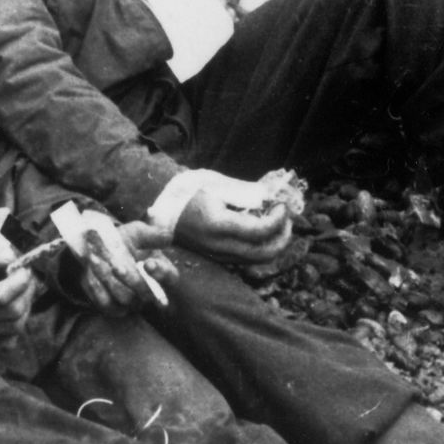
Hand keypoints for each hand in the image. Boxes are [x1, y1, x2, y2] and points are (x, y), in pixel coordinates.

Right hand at [0, 239, 34, 351]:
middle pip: (13, 312)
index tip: (23, 268)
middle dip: (27, 291)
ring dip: (26, 307)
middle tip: (26, 277)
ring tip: (21, 291)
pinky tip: (11, 309)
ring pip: (15, 328)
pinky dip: (17, 325)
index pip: (1, 295)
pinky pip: (8, 342)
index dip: (20, 281)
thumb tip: (11, 257)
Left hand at [76, 219, 176, 314]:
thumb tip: (168, 236)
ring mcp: (131, 301)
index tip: (149, 264)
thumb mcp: (137, 233)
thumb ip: (151, 235)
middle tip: (117, 266)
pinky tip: (90, 273)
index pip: (169, 277)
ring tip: (95, 260)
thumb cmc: (124, 241)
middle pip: (146, 294)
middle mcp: (148, 291)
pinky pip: (107, 304)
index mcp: (160, 271)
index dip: (161, 272)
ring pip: (125, 299)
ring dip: (109, 280)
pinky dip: (98, 289)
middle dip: (132, 280)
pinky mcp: (112, 306)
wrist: (97, 249)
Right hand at [174, 184, 292, 264]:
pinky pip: (245, 259)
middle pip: (264, 253)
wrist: (156, 208)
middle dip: (283, 237)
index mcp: (217, 225)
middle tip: (287, 218)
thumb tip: (270, 197)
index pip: (260, 231)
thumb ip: (244, 192)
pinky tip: (261, 232)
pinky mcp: (215, 256)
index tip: (282, 204)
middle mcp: (218, 245)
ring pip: (256, 260)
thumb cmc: (184, 191)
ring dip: (274, 244)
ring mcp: (216, 254)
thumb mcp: (214, 184)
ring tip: (279, 225)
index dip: (278, 219)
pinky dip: (260, 248)